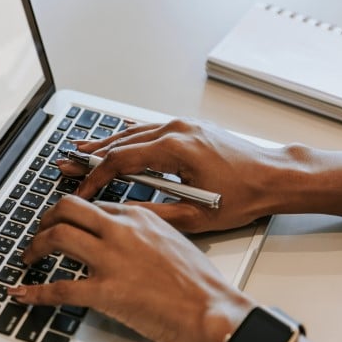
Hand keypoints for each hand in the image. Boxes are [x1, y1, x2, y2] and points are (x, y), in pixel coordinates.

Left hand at [8, 196, 253, 341]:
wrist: (214, 310)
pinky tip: (21, 294)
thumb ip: (145, 234)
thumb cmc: (200, 283)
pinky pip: (60, 288)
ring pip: (57, 237)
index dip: (71, 213)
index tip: (62, 221)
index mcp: (138, 217)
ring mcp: (112, 259)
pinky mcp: (106, 291)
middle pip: (67, 208)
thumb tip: (124, 240)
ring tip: (29, 258)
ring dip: (35, 247)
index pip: (93, 205)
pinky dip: (34, 292)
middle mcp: (121, 230)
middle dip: (45, 219)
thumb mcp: (173, 241)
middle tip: (39, 234)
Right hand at [60, 118, 282, 232]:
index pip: (121, 160)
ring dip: (105, 143)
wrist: (275, 177)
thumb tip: (121, 212)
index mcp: (176, 148)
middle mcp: (177, 130)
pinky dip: (127, 137)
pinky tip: (113, 139)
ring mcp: (182, 125)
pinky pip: (148, 129)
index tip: (82, 190)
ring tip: (80, 150)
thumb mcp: (195, 216)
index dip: (96, 177)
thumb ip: (153, 213)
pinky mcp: (188, 128)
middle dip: (91, 156)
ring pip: (132, 133)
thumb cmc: (245, 196)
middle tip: (66, 163)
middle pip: (121, 142)